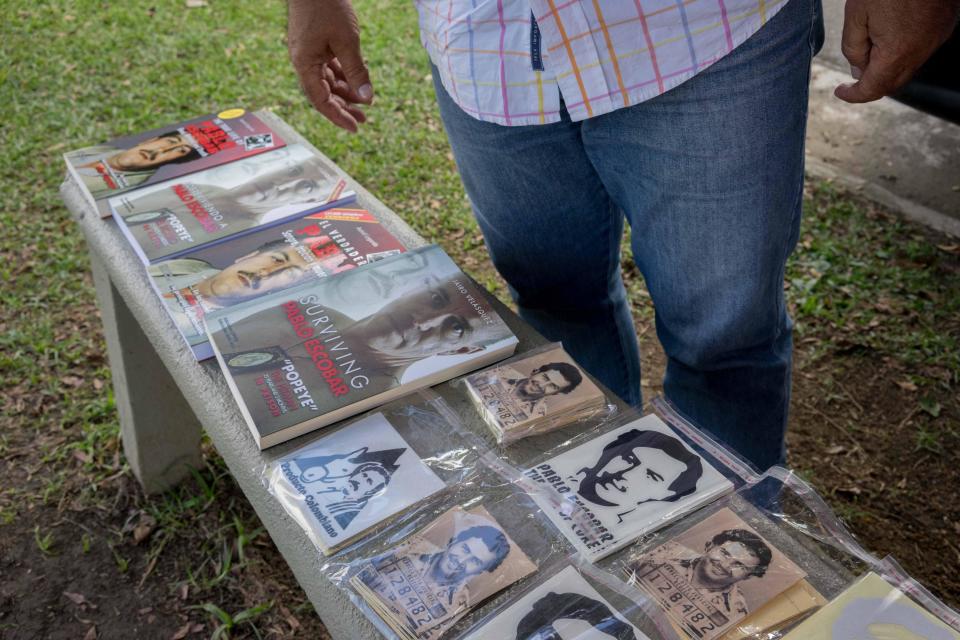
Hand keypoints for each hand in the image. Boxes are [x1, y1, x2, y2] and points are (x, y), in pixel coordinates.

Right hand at [287, 0, 373, 131]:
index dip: (338, 116)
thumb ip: (356, 71)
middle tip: (364, 119)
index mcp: (304, 64)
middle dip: (344, 108)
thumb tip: (367, 99)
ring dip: (346, 92)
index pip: (321, 101)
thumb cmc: (327, 6)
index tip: (355, 127)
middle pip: (324, 94)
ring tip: (365, 102)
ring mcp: (309, 53)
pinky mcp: (316, 44)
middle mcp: (304, 62)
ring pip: (328, 81)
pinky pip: (329, 67)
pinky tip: (357, 83)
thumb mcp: (347, 41)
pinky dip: (344, 76)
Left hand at [835, 0, 959, 103]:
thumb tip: (858, 71)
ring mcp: (938, 37)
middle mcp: (923, 50)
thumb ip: (853, 49)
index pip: (874, 89)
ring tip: (871, 44)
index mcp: (898, 52)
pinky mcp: (946, 24)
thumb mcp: (855, 15)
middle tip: (852, 75)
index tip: (841, 91)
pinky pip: (922, 49)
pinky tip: (892, 33)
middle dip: (871, 82)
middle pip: (894, 82)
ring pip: (910, 66)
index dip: (854, 95)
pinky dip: (905, 51)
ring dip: (889, 66)